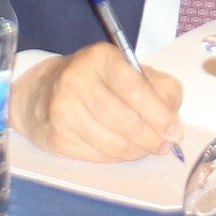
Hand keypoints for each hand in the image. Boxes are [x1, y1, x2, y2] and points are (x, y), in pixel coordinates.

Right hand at [11, 45, 182, 162]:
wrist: (40, 92)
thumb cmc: (94, 80)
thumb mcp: (127, 70)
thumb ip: (158, 87)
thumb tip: (172, 122)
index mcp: (99, 58)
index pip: (135, 89)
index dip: (160, 114)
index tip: (175, 131)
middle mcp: (77, 79)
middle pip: (127, 121)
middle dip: (152, 139)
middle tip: (162, 144)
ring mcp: (63, 109)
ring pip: (115, 144)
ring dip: (136, 151)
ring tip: (142, 147)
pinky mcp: (57, 135)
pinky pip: (99, 157)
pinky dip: (115, 157)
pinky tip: (117, 148)